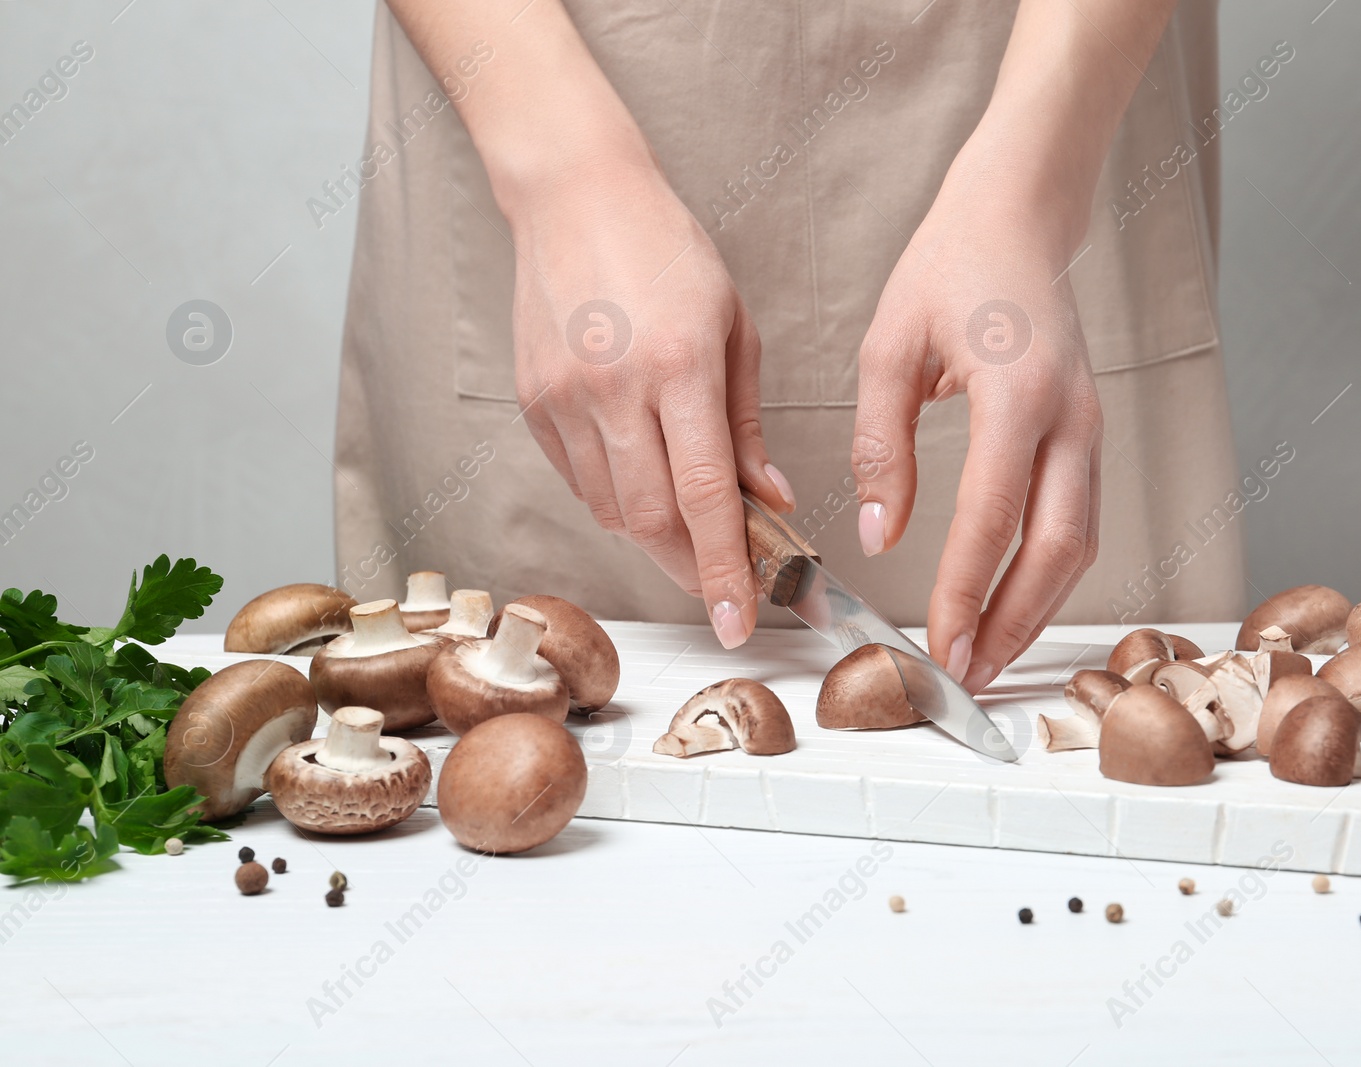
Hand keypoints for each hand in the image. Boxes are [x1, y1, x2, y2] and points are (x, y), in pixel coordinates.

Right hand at [506, 155, 793, 647]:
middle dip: (693, 568)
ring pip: (611, 512)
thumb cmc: (666, 251)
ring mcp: (565, 399)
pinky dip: (616, 501)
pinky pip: (579, 482)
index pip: (706, 496)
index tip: (740, 621)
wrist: (575, 198)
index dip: (726, 569)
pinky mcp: (532, 404)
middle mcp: (615, 389)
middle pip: (652, 521)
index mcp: (679, 366)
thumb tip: (772, 499)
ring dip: (656, 537)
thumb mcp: (734, 328)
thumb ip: (748, 425)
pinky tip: (643, 485)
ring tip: (691, 530)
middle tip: (726, 584)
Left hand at [853, 138, 1102, 691]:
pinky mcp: (1090, 435)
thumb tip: (881, 535)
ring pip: (1080, 546)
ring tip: (988, 657)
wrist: (1019, 219)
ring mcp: (1091, 428)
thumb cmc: (950, 270)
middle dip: (1012, 623)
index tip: (937, 644)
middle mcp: (1070, 418)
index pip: (993, 516)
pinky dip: (1050, 575)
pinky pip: (1080, 522)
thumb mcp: (889, 347)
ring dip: (1037, 611)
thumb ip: (883, 445)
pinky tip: (1013, 605)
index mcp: (1016, 391)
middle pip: (1056, 550)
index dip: (965, 590)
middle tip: (967, 675)